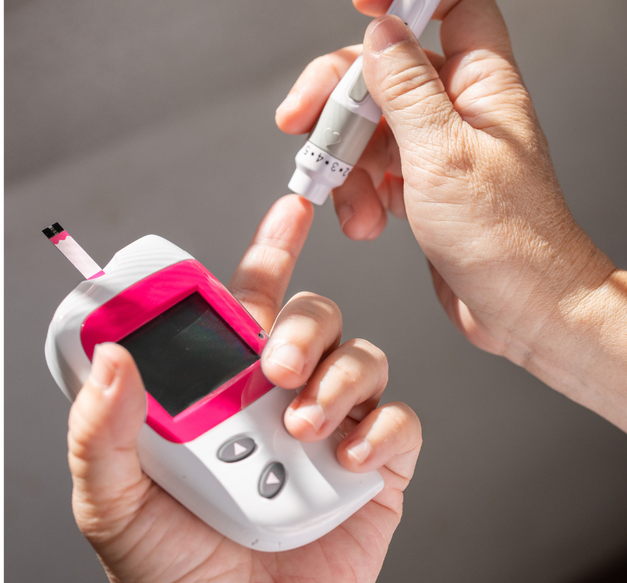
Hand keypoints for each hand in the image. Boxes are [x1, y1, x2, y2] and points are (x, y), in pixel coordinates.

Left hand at [66, 196, 421, 582]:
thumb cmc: (166, 572)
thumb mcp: (110, 502)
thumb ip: (99, 432)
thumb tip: (110, 356)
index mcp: (212, 390)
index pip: (240, 303)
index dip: (266, 251)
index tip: (286, 211)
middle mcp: (270, 397)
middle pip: (308, 315)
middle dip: (300, 323)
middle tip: (274, 365)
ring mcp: (322, 429)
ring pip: (360, 355)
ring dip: (337, 375)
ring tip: (299, 427)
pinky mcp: (370, 470)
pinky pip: (398, 419)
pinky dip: (380, 426)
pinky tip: (345, 455)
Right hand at [275, 0, 612, 361]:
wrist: (523, 308)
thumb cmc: (507, 240)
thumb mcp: (442, 154)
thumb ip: (406, 89)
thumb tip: (379, 35)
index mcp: (482, 84)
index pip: (449, 7)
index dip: (402, 0)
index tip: (360, 6)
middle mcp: (461, 108)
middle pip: (383, 69)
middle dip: (336, 100)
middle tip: (303, 124)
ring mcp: (438, 146)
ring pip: (368, 125)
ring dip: (344, 163)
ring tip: (349, 202)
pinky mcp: (421, 183)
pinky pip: (370, 168)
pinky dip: (356, 193)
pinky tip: (365, 220)